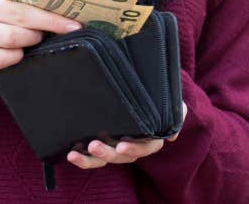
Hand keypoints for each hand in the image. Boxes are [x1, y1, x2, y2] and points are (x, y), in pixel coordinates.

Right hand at [0, 0, 81, 70]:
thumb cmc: (5, 3)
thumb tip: (69, 1)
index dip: (50, 7)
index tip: (73, 18)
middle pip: (20, 16)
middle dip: (48, 24)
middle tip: (68, 29)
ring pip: (12, 38)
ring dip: (32, 39)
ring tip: (39, 36)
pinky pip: (2, 59)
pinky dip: (17, 56)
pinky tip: (22, 51)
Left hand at [67, 102, 187, 169]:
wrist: (146, 89)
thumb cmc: (158, 95)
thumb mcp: (172, 101)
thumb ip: (177, 113)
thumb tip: (172, 136)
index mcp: (151, 137)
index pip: (146, 146)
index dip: (134, 147)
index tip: (122, 145)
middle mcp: (134, 145)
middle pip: (122, 155)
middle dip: (107, 152)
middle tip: (94, 145)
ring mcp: (118, 145)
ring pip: (106, 158)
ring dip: (91, 158)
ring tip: (77, 153)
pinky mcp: (104, 143)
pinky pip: (93, 156)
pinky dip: (83, 158)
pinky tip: (71, 153)